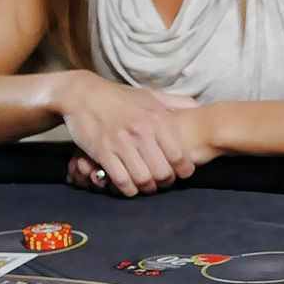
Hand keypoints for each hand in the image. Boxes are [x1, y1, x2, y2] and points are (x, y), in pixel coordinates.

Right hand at [58, 73, 201, 195]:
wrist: (84, 94)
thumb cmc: (121, 97)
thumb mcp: (151, 95)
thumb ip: (177, 103)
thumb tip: (199, 108)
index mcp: (158, 117)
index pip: (180, 155)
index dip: (184, 170)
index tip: (182, 173)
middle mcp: (142, 131)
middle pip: (163, 172)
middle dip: (165, 182)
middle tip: (163, 182)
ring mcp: (121, 142)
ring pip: (143, 179)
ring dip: (147, 188)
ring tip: (147, 185)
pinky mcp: (103, 152)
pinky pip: (121, 180)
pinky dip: (127, 189)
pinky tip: (130, 186)